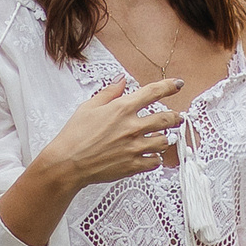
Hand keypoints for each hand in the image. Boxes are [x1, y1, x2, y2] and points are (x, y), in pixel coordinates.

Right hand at [32, 78, 185, 194]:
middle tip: (178, 117)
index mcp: (122, 109)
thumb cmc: (74, 134)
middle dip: (175, 117)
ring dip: (166, 138)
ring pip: (163, 141)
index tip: (178, 84)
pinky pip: (155, 162)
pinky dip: (156, 158)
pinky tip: (152, 156)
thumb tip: (122, 79)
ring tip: (165, 137)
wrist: (67, 163)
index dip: (169, 86)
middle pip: (165, 119)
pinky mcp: (133, 165)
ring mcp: (135, 148)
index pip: (153, 92)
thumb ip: (110, 92)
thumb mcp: (89, 106)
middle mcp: (132, 127)